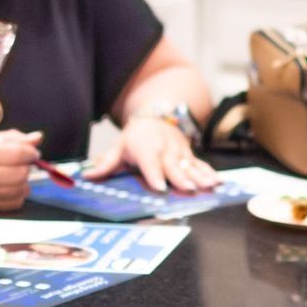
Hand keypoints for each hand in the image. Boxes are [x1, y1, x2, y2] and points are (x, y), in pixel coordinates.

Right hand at [0, 129, 41, 210]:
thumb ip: (12, 138)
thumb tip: (37, 138)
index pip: (17, 154)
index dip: (29, 151)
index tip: (31, 151)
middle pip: (22, 173)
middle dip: (24, 166)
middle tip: (16, 161)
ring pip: (22, 188)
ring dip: (22, 180)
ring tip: (9, 172)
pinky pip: (17, 201)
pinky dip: (17, 192)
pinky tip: (7, 185)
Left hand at [84, 115, 218, 193]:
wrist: (156, 117)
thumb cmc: (136, 137)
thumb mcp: (119, 147)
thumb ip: (106, 164)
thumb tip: (87, 175)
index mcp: (145, 148)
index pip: (150, 162)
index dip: (155, 175)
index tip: (160, 187)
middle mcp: (164, 149)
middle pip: (173, 165)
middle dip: (182, 177)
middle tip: (190, 189)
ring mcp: (179, 152)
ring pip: (190, 165)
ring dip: (201, 176)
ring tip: (209, 186)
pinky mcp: (189, 154)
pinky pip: (200, 164)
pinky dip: (210, 172)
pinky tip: (218, 182)